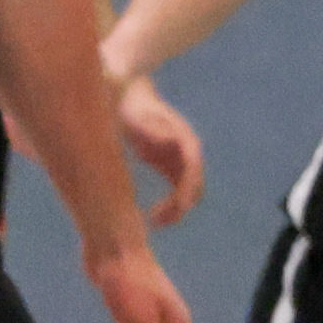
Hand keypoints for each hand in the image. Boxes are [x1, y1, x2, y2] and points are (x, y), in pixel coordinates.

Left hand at [118, 78, 206, 227]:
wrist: (127, 99)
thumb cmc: (131, 108)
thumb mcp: (138, 117)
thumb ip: (154, 129)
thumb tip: (173, 140)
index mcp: (186, 141)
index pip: (193, 171)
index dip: (186, 191)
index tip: (178, 208)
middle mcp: (189, 153)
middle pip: (194, 186)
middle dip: (180, 207)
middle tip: (157, 223)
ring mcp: (181, 161)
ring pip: (187, 193)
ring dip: (175, 210)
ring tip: (153, 224)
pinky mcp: (170, 167)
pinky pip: (176, 192)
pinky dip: (169, 206)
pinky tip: (151, 217)